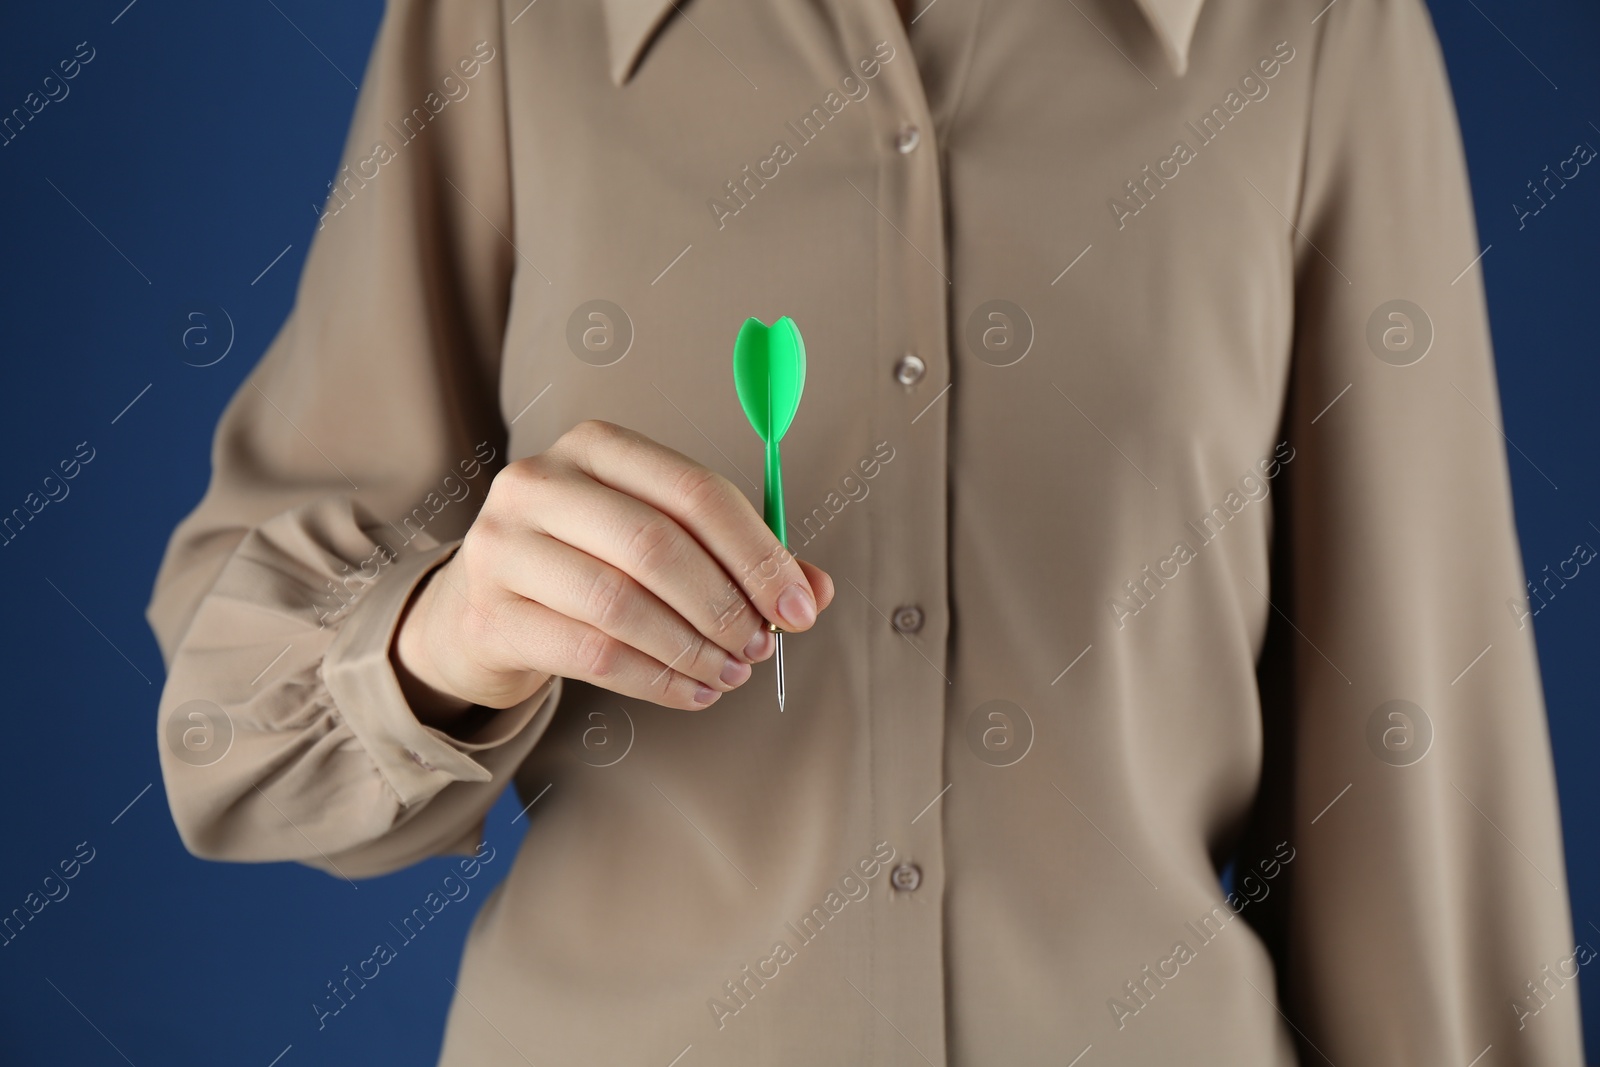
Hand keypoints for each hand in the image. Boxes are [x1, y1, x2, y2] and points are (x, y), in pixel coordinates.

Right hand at [391, 420, 834, 717]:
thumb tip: (813, 592)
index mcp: (596, 446)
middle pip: (657, 545)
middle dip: (724, 605)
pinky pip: (591, 653)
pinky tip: (691, 691)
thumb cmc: (587, 564)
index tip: (797, 606)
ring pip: (621, 604)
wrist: (480, 610)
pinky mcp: (490, 613)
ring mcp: (504, 546)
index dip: (757, 553)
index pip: (695, 491)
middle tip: (760, 646)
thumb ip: (736, 558)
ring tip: (730, 673)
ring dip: (692, 648)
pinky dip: (656, 680)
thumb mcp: (658, 540)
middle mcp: (540, 482)